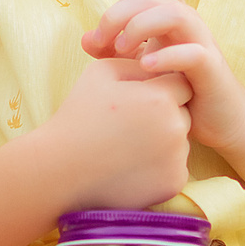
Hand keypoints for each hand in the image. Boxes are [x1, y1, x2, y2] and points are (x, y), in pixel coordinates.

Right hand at [42, 55, 192, 209]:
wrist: (60, 170)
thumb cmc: (78, 116)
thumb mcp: (101, 73)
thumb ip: (138, 62)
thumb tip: (162, 62)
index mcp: (160, 98)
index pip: (181, 84)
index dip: (160, 89)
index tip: (137, 100)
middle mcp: (175, 128)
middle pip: (184, 113)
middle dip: (164, 115)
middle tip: (130, 126)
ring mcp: (176, 159)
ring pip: (181, 142)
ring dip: (163, 142)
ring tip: (126, 148)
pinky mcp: (173, 184)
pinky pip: (175, 168)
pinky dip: (159, 168)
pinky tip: (130, 167)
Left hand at [81, 0, 244, 153]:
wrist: (221, 120)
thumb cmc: (180, 89)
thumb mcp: (141, 67)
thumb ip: (114, 51)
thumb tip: (87, 39)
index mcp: (174, 18)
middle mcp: (190, 25)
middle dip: (121, 11)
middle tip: (101, 39)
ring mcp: (203, 44)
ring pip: (176, 15)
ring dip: (142, 26)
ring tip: (121, 48)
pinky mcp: (211, 70)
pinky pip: (193, 53)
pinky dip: (167, 56)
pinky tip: (145, 66)